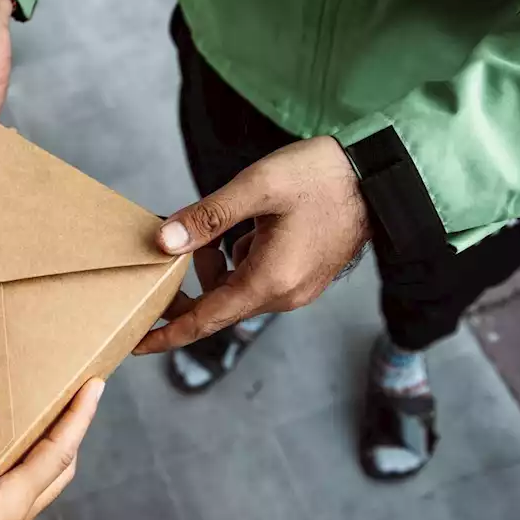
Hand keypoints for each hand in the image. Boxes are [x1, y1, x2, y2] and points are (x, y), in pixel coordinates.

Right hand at [0, 380, 104, 519]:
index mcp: (15, 501)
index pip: (59, 452)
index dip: (79, 417)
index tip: (95, 386)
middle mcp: (19, 510)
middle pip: (60, 463)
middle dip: (73, 427)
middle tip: (78, 392)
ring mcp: (5, 516)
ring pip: (41, 473)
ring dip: (50, 441)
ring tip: (45, 409)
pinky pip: (17, 479)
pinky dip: (22, 453)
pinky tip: (1, 438)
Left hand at [135, 136, 369, 353]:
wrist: (382, 176)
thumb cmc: (321, 176)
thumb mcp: (257, 188)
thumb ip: (207, 218)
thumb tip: (164, 242)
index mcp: (269, 281)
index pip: (205, 320)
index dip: (168, 333)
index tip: (137, 343)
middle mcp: (284, 294)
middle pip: (218, 307)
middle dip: (187, 289)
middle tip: (165, 260)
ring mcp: (297, 288)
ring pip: (236, 291)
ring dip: (215, 269)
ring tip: (212, 233)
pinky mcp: (304, 276)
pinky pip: (256, 280)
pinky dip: (237, 262)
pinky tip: (242, 231)